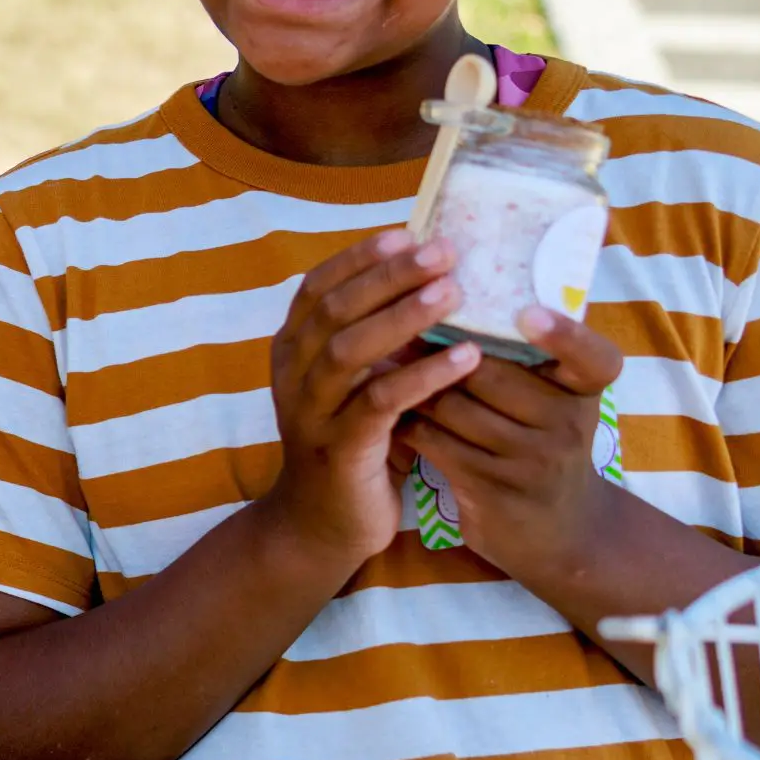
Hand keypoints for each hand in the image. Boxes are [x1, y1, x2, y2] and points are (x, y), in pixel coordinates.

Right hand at [252, 230, 482, 572]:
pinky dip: (423, 375)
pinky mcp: (339, 448)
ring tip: (454, 292)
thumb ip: (371, 340)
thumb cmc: (349, 445)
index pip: (318, 286)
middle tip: (444, 250)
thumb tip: (426, 280)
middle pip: (336, 308)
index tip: (408, 232)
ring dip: (404, 315)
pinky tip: (466, 358)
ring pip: (351, 348)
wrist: (318, 527)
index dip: (361, 257)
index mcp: (293, 350)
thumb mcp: (352, 385)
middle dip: (390, 275)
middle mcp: (293, 374)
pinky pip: (380, 402)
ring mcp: (311, 411)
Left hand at [399, 304, 629, 586]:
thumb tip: (473, 283)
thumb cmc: (545, 442)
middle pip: (490, 371)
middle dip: (439, 346)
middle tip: (395, 314)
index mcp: (587, 391)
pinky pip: (436, 441)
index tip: (527, 312)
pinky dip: (407, 419)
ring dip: (413, 382)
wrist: (557, 533)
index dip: (565, 334)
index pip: (594, 358)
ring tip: (378, 357)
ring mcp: (531, 462)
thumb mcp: (559, 398)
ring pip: (453, 405)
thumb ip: (534, 351)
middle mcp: (567, 425)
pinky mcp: (492, 491)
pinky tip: (385, 406)